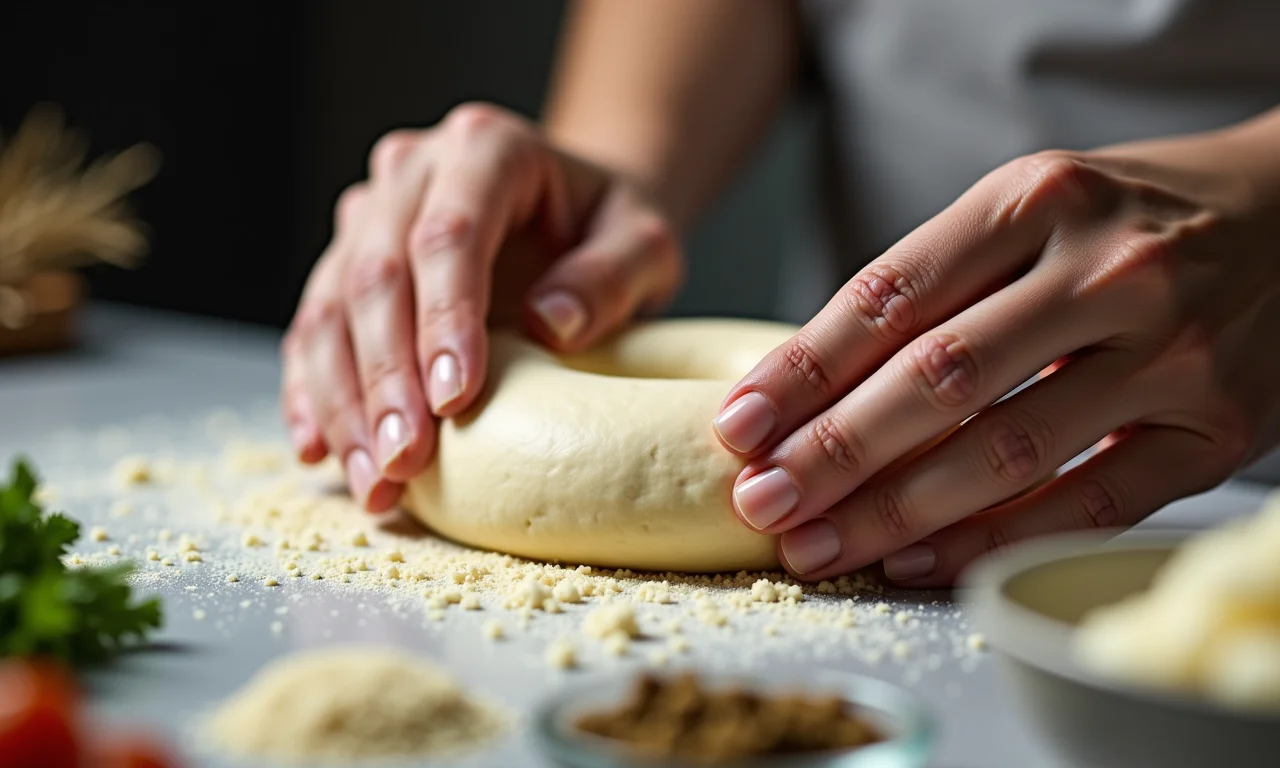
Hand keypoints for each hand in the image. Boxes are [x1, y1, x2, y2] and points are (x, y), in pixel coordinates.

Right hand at [282, 103, 682, 509]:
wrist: (574, 216)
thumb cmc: (611, 230)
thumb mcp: (646, 244)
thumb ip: (612, 276)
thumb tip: (551, 323)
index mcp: (485, 148)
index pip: (450, 233)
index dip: (444, 318)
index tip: (453, 399)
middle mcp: (412, 172)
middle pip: (378, 275)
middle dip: (385, 378)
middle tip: (404, 461)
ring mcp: (371, 215)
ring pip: (332, 308)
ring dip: (344, 402)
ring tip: (373, 480)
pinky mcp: (345, 264)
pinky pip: (315, 330)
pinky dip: (314, 395)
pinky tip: (321, 452)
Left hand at [713, 120, 1279, 584]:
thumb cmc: (1128, 215)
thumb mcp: (1030, 207)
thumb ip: (933, 282)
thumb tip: (807, 383)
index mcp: (1037, 199)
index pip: (890, 295)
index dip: (802, 369)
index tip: (738, 425)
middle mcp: (1107, 270)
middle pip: (939, 378)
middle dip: (833, 452)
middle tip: (760, 502)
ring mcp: (1170, 352)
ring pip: (1007, 451)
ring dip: (895, 511)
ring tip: (816, 545)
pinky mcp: (1217, 430)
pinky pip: (1089, 504)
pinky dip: (994, 540)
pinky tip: (917, 560)